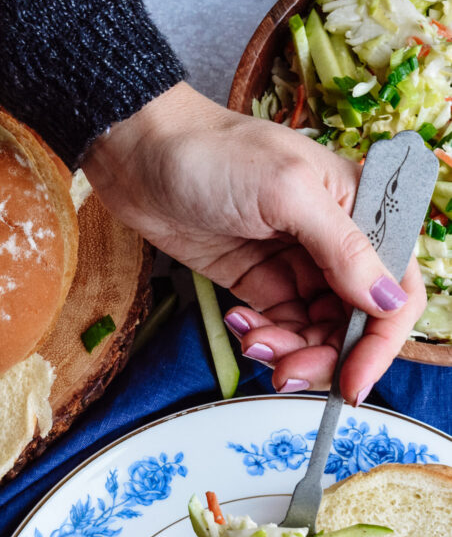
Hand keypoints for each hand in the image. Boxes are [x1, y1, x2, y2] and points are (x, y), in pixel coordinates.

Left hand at [81, 82, 425, 404]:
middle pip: (354, 323)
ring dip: (288, 350)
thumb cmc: (213, 152)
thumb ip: (343, 249)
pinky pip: (278, 326)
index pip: (394, 289)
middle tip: (286, 372)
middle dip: (324, 356)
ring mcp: (296, 264)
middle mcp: (336, 242)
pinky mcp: (259, 281)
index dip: (379, 343)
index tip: (353, 384)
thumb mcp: (286, 192)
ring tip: (252, 340)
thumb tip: (387, 300)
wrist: (141, 155)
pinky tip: (238, 322)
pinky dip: (261, 336)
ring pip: (314, 332)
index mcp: (361, 209)